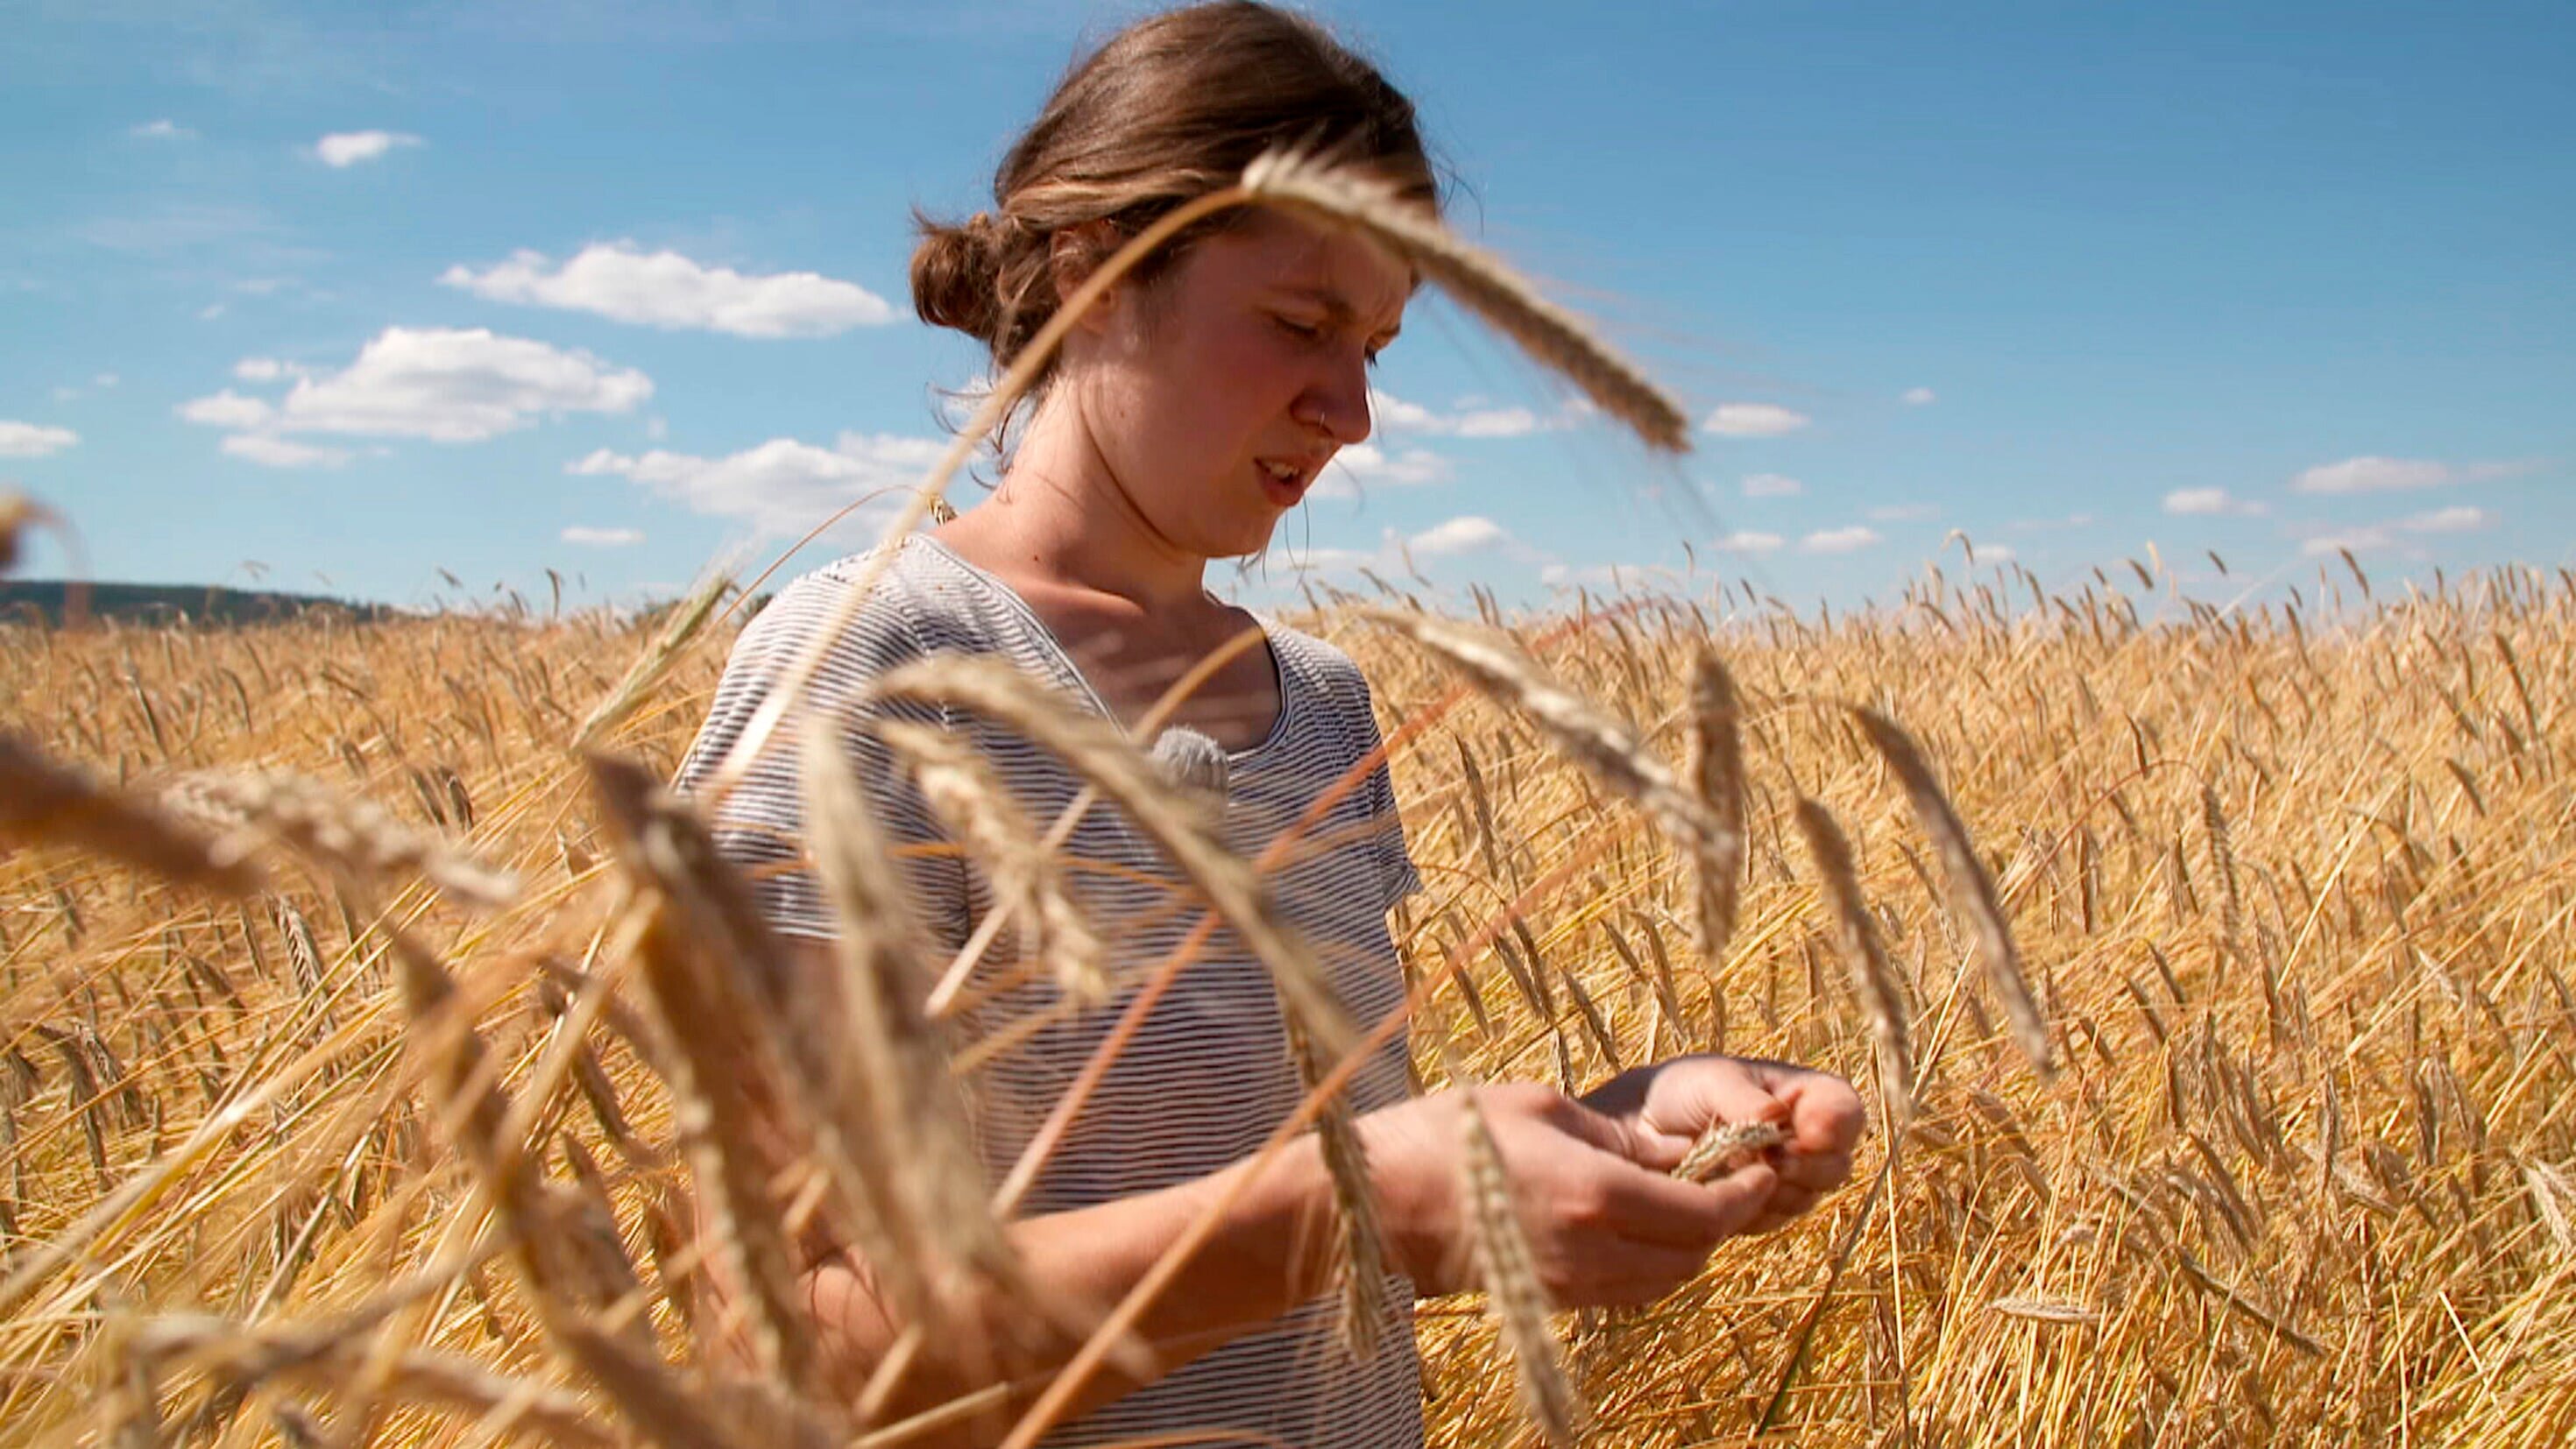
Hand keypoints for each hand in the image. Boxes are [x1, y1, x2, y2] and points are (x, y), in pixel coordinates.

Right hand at [1356, 1082, 1778, 1307]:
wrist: (1373, 1202)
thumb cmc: (1448, 1134)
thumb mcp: (1540, 1106)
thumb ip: (1617, 1134)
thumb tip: (1676, 1150)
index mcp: (1596, 1193)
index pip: (1703, 1213)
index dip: (1744, 1194)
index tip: (1760, 1166)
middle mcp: (1592, 1250)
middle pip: (1693, 1256)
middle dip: (1722, 1221)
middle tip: (1729, 1179)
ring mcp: (1569, 1283)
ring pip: (1663, 1280)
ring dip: (1687, 1246)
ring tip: (1685, 1199)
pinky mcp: (1548, 1297)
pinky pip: (1625, 1289)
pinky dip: (1649, 1262)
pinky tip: (1637, 1223)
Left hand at [1577, 1055, 1864, 1233]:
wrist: (1632, 1134)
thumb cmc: (1675, 1093)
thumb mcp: (1709, 1080)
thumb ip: (1745, 1099)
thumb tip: (1777, 1121)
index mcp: (1800, 1096)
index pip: (1845, 1110)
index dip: (1837, 1124)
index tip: (1808, 1132)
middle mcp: (1802, 1139)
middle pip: (1837, 1164)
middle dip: (1806, 1165)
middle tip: (1770, 1158)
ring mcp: (1784, 1179)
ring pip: (1806, 1197)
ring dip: (1774, 1188)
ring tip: (1732, 1166)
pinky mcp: (1758, 1211)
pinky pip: (1770, 1219)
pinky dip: (1748, 1208)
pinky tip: (1721, 1190)